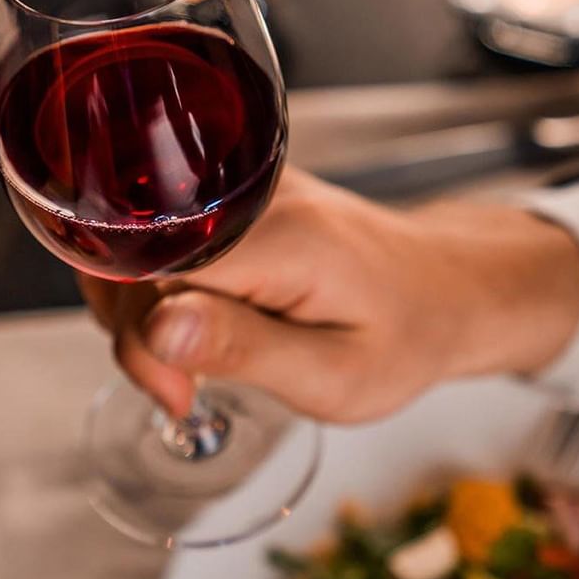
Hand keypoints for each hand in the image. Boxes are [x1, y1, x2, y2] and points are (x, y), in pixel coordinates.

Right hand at [80, 169, 578, 422]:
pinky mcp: (233, 193)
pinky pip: (162, 235)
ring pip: (137, 241)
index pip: (154, 265)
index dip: (141, 335)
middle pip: (133, 249)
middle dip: (133, 329)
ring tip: (188, 363)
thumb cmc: (403, 336)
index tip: (177, 392)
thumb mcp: (334, 374)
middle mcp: (253, 193)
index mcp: (281, 236)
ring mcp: (241, 185)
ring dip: (138, 310)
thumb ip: (242, 349)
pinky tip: (190, 325)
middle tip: (182, 389)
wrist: (446, 287)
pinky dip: (157, 286)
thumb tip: (155, 328)